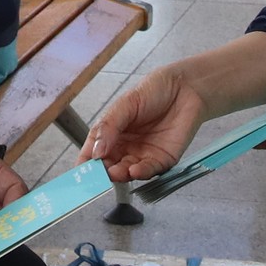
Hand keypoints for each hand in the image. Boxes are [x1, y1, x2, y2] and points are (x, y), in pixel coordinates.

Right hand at [83, 68, 204, 183]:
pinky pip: (149, 171)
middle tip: (96, 177)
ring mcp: (143, 155)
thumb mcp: (125, 104)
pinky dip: (140, 173)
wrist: (186, 88)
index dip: (86, 163)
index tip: (79, 173)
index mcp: (112, 133)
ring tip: (114, 173)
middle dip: (102, 173)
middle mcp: (125, 147)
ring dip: (119, 175)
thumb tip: (95, 152)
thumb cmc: (154, 91)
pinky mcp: (162, 160)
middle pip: (108, 166)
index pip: (94, 152)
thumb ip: (109, 127)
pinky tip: (134, 170)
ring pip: (127, 171)